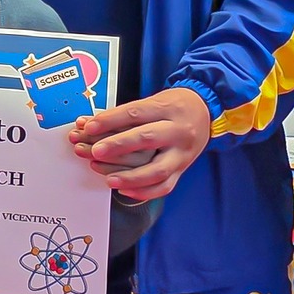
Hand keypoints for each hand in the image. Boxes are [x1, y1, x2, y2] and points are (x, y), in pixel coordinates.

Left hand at [69, 87, 214, 201]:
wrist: (205, 112)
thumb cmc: (174, 106)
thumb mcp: (153, 101)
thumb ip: (123, 115)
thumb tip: (89, 125)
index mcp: (167, 109)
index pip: (135, 113)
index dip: (110, 120)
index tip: (89, 126)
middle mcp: (177, 131)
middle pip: (147, 139)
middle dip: (118, 146)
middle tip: (95, 151)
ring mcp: (181, 153)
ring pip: (158, 170)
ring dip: (130, 178)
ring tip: (109, 180)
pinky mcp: (182, 169)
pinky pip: (164, 186)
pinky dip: (143, 192)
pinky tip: (124, 190)